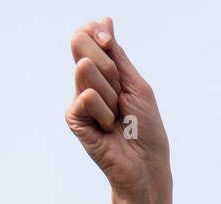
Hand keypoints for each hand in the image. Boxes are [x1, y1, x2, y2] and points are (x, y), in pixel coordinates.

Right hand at [67, 19, 170, 199]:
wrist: (146, 165)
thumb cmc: (147, 129)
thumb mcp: (136, 84)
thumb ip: (117, 54)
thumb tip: (105, 20)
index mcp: (103, 71)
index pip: (87, 33)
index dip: (96, 32)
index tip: (108, 41)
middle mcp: (87, 82)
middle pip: (81, 42)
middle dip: (109, 65)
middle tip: (121, 95)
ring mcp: (78, 99)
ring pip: (86, 68)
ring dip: (111, 93)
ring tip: (117, 116)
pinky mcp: (74, 117)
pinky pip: (88, 97)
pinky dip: (105, 113)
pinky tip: (108, 129)